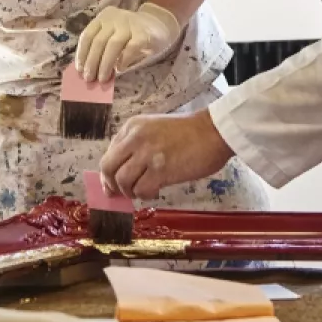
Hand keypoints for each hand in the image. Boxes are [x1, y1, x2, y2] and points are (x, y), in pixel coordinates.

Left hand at [75, 3, 180, 82]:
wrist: (158, 24)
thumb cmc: (131, 35)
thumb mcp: (114, 36)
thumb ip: (103, 49)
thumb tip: (90, 70)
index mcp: (103, 18)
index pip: (87, 35)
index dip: (82, 53)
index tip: (79, 69)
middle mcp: (115, 18)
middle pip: (98, 41)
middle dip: (92, 62)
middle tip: (89, 78)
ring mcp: (130, 24)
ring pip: (113, 44)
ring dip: (105, 64)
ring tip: (102, 78)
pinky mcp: (143, 33)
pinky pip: (131, 47)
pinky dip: (124, 59)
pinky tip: (120, 69)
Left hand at [99, 109, 233, 199]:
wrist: (213, 131)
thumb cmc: (188, 132)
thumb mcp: (154, 128)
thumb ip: (137, 145)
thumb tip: (122, 172)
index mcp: (132, 127)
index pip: (109, 153)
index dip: (108, 173)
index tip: (112, 185)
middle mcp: (135, 138)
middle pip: (108, 167)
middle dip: (112, 184)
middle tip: (121, 193)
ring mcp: (147, 154)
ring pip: (122, 181)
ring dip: (130, 191)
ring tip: (143, 190)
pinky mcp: (160, 170)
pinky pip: (141, 190)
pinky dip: (145, 195)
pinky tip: (155, 191)